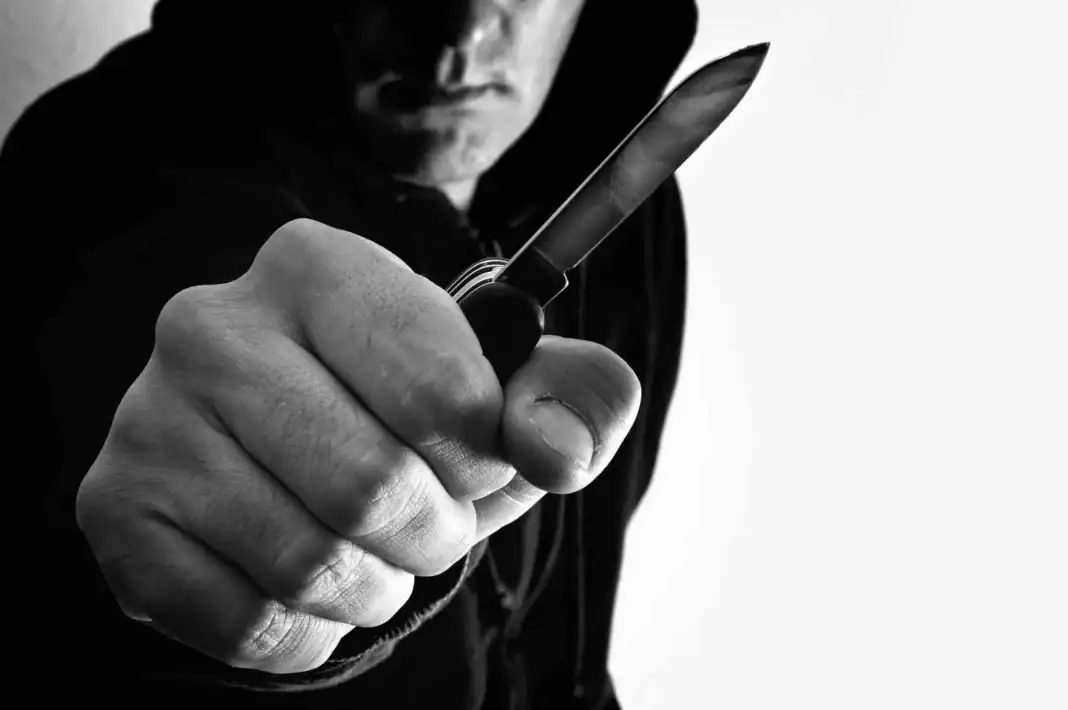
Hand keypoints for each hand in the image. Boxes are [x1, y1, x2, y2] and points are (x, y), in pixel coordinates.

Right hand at [75, 218, 640, 673]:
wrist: (284, 445)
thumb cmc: (409, 406)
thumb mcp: (512, 384)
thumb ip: (578, 396)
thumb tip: (557, 450)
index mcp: (318, 266)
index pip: (442, 396)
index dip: (483, 460)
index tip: (473, 460)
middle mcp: (213, 325)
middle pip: (372, 489)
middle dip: (433, 534)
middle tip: (426, 522)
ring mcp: (149, 419)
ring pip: (309, 566)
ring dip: (374, 587)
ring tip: (368, 551)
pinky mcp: (115, 510)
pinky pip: (245, 624)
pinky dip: (307, 630)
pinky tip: (305, 582)